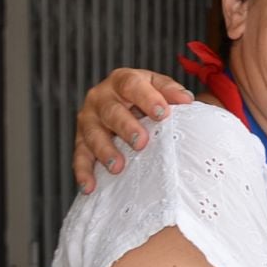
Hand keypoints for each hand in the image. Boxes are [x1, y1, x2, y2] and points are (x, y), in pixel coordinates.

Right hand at [72, 68, 193, 192]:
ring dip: (104, 151)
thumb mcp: (159, 88)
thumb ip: (171, 91)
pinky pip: (80, 156)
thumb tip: (187, 100)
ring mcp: (89, 119)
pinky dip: (83, 172)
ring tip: (117, 167)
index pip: (132, 85)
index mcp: (122, 81)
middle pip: (111, 111)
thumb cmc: (146, 97)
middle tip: (141, 142)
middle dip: (126, 127)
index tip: (162, 113)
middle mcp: (101, 97)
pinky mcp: (81, 140)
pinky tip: (89, 186)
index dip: (147, 98)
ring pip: (92, 134)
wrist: (124, 104)